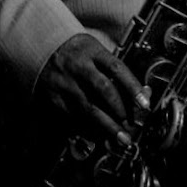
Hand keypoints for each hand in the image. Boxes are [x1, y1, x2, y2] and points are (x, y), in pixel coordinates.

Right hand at [35, 33, 150, 146]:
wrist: (42, 48)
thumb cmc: (76, 51)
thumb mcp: (95, 50)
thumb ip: (114, 70)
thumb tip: (141, 93)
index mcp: (92, 51)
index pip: (116, 68)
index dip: (132, 86)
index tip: (144, 103)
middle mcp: (78, 66)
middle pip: (103, 89)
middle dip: (120, 110)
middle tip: (131, 126)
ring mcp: (65, 82)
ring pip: (88, 107)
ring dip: (106, 126)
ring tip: (120, 138)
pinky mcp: (54, 97)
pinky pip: (73, 117)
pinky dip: (88, 129)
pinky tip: (99, 136)